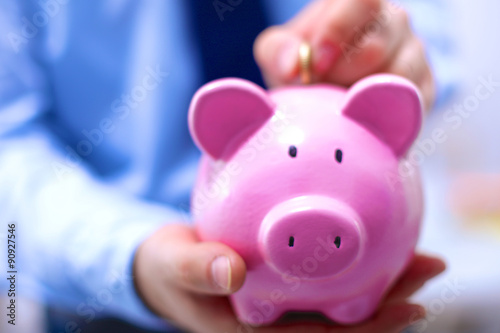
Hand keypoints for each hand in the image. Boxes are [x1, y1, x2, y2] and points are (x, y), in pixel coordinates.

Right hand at [134, 224, 444, 332]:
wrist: (164, 263)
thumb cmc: (167, 268)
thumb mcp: (174, 266)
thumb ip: (198, 269)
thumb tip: (232, 273)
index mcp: (255, 332)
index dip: (367, 328)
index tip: (410, 309)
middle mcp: (277, 323)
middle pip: (343, 319)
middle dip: (390, 300)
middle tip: (429, 267)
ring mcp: (283, 305)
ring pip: (341, 297)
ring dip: (383, 280)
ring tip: (421, 257)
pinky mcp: (283, 283)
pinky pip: (326, 276)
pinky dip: (355, 260)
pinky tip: (378, 240)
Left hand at [254, 0, 435, 110]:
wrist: (326, 95)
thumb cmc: (303, 67)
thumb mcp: (279, 54)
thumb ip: (278, 51)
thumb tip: (293, 65)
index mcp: (359, 3)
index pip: (363, 0)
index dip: (338, 31)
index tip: (315, 65)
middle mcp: (394, 21)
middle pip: (376, 47)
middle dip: (340, 77)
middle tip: (321, 90)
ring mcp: (414, 53)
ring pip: (396, 78)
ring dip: (359, 99)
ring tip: (338, 102)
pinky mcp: (423, 88)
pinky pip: (409, 104)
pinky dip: (379, 115)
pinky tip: (359, 116)